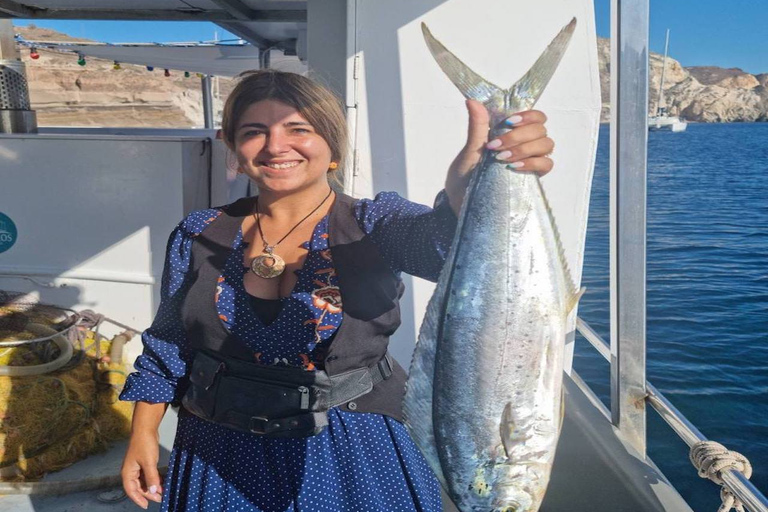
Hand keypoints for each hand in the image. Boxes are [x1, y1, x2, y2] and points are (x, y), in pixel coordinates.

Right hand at [121, 430, 162, 508]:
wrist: (146, 428)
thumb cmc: (144, 444)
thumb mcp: (149, 462)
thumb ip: (151, 477)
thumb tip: (153, 491)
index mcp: (128, 473)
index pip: (131, 491)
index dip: (138, 499)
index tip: (147, 505)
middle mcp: (131, 471)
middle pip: (138, 487)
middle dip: (149, 493)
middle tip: (160, 498)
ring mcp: (137, 467)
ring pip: (144, 481)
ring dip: (153, 487)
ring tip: (163, 491)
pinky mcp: (144, 463)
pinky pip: (148, 475)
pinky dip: (154, 479)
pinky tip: (162, 483)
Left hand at [445, 99, 554, 213]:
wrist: (462, 200)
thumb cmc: (466, 174)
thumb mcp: (470, 150)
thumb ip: (477, 126)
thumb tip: (472, 101)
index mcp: (513, 132)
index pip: (535, 116)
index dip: (528, 116)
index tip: (509, 122)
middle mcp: (525, 143)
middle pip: (540, 129)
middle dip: (518, 135)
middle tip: (496, 146)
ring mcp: (531, 160)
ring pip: (546, 144)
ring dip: (525, 148)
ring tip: (502, 158)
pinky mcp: (533, 177)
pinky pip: (546, 164)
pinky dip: (533, 163)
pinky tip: (514, 167)